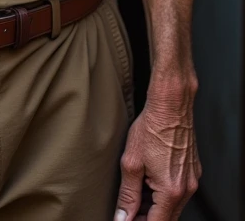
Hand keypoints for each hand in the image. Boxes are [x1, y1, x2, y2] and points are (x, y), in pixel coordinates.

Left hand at [115, 85, 200, 220]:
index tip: (126, 220)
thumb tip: (122, 217)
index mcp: (171, 191)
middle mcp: (186, 189)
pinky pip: (179, 193)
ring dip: (155, 207)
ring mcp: (192, 180)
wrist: (171, 105)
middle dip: (146, 217)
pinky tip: (149, 183)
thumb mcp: (132, 163)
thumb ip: (128, 195)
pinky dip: (164, 195)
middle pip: (166, 218)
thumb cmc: (151, 127)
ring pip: (173, 207)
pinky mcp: (193, 172)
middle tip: (128, 211)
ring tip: (136, 195)